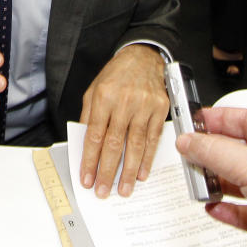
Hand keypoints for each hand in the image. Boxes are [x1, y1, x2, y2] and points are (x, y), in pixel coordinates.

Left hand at [79, 44, 166, 197]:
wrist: (143, 56)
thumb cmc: (116, 75)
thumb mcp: (93, 90)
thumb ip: (88, 116)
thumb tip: (85, 145)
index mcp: (103, 96)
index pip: (94, 135)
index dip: (90, 160)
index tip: (86, 178)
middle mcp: (124, 102)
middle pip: (114, 143)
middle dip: (108, 171)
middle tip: (102, 190)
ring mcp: (144, 106)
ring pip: (135, 145)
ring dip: (128, 171)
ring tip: (123, 189)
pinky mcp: (160, 109)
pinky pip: (153, 139)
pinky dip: (147, 158)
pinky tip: (141, 173)